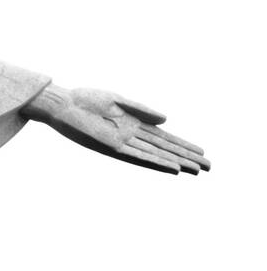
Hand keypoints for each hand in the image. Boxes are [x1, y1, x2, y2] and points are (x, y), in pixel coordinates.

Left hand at [22, 84, 209, 174]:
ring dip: (175, 163)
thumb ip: (141, 109)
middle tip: (209, 167)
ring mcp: (122, 143)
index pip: (163, 137)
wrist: (61, 104)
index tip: (202, 152)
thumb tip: (167, 119)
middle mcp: (130, 136)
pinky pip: (137, 157)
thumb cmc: (85, 100)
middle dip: (186, 157)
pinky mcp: (111, 147)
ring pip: (155, 155)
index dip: (182, 145)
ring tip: (196, 170)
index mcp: (133, 123)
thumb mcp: (117, 100)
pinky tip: (171, 168)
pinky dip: (155, 162)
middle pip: (164, 148)